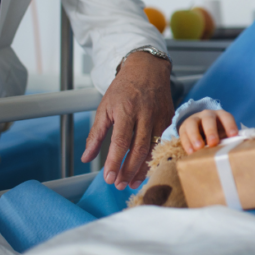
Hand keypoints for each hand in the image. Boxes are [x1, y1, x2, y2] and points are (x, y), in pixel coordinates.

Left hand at [81, 51, 173, 189]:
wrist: (148, 69)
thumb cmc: (124, 88)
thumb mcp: (105, 107)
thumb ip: (96, 134)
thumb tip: (86, 157)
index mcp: (126, 110)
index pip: (120, 142)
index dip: (114, 162)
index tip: (108, 178)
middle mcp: (145, 114)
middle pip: (138, 149)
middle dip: (128, 170)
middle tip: (118, 185)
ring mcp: (159, 117)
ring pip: (152, 149)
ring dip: (142, 169)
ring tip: (131, 183)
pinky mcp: (169, 119)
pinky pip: (162, 143)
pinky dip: (154, 158)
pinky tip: (145, 168)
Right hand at [178, 109, 238, 153]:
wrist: (200, 129)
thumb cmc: (217, 134)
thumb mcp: (223, 135)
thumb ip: (228, 140)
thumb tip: (233, 149)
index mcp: (220, 115)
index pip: (226, 117)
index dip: (230, 125)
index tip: (234, 136)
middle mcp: (207, 115)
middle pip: (209, 119)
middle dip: (211, 131)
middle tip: (213, 143)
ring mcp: (194, 119)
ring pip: (192, 124)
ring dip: (195, 136)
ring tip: (199, 148)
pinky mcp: (184, 127)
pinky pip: (184, 134)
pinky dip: (187, 143)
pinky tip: (191, 152)